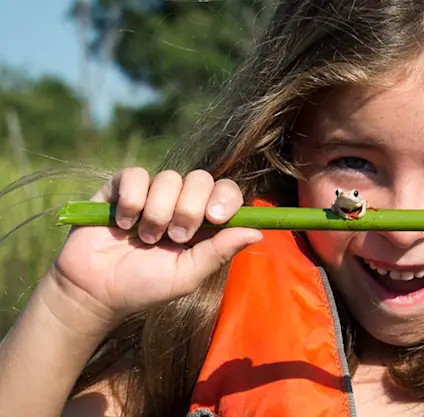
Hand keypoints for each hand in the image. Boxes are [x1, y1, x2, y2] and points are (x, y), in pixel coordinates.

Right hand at [48, 168, 262, 323]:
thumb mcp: (188, 274)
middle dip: (189, 209)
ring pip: (169, 178)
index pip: (225, 192)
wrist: (95, 291)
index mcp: (202, 221)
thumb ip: (220, 251)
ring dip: (158, 213)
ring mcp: (151, 192)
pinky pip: (136, 175)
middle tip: (175, 237)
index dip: (225, 198)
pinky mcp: (121, 187)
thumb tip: (258, 231)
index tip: (216, 218)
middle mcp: (180, 201)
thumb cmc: (145, 286)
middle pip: (201, 178)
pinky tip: (123, 224)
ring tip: (146, 238)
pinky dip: (132, 201)